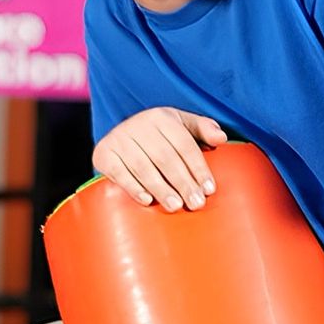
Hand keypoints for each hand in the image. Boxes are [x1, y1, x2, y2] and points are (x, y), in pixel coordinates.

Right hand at [92, 108, 226, 211]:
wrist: (120, 136)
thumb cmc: (159, 135)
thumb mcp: (182, 126)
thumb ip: (203, 129)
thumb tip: (220, 138)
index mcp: (161, 117)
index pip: (183, 144)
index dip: (197, 168)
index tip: (209, 189)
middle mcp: (137, 124)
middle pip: (164, 157)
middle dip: (182, 182)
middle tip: (196, 204)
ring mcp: (118, 138)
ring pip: (143, 166)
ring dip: (161, 188)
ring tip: (175, 206)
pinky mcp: (102, 153)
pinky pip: (118, 172)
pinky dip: (133, 187)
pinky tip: (148, 200)